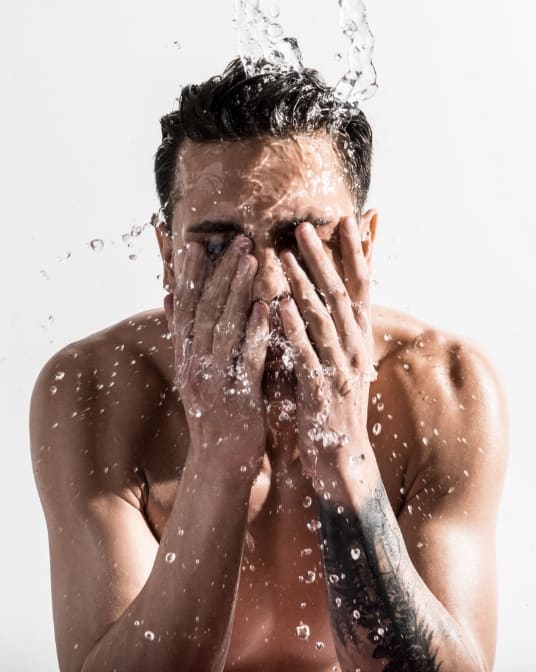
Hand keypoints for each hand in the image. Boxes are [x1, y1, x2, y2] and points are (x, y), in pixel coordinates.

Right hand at [164, 236, 269, 479]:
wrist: (221, 463)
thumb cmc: (215, 413)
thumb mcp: (193, 373)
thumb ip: (184, 336)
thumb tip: (166, 298)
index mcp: (186, 358)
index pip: (184, 309)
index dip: (189, 275)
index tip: (197, 243)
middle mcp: (194, 365)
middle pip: (204, 311)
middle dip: (219, 273)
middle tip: (237, 240)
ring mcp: (214, 381)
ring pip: (223, 328)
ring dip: (236, 291)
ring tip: (251, 259)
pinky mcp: (237, 396)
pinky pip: (246, 358)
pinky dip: (254, 330)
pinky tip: (264, 306)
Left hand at [278, 216, 374, 488]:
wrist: (342, 458)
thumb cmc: (333, 403)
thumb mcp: (339, 359)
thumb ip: (332, 325)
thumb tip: (327, 293)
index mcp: (358, 336)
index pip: (360, 284)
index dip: (355, 250)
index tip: (347, 216)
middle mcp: (354, 346)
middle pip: (341, 293)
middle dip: (323, 257)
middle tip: (304, 226)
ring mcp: (340, 368)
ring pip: (322, 318)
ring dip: (303, 285)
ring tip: (281, 255)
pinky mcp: (322, 390)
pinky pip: (306, 353)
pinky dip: (292, 328)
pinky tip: (277, 306)